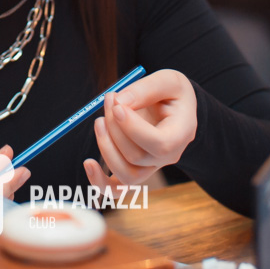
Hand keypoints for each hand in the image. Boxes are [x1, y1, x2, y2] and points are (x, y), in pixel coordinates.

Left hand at [84, 69, 196, 189]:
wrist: (176, 107)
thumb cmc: (172, 92)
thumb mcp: (168, 80)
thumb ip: (145, 89)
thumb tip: (119, 103)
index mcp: (181, 134)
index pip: (158, 144)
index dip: (132, 128)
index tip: (117, 106)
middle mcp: (168, 157)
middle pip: (136, 157)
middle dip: (114, 128)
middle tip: (110, 98)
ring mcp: (151, 167)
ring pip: (126, 175)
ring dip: (105, 147)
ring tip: (99, 121)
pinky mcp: (135, 170)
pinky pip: (118, 189)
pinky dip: (100, 182)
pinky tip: (88, 164)